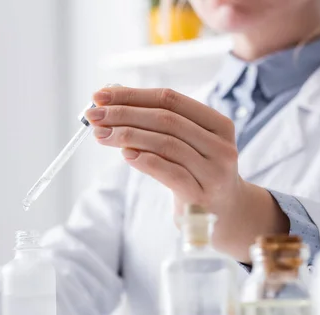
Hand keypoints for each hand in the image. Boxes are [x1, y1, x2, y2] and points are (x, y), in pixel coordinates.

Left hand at [86, 87, 288, 260]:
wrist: (226, 214)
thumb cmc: (198, 173)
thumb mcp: (189, 145)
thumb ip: (160, 126)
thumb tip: (111, 104)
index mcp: (218, 124)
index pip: (171, 99)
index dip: (133, 95)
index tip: (100, 95)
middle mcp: (221, 146)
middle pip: (166, 119)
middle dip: (124, 114)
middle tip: (93, 115)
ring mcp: (213, 172)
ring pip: (166, 143)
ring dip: (127, 135)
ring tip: (100, 134)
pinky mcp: (201, 196)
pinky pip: (169, 172)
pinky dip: (144, 160)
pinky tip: (124, 154)